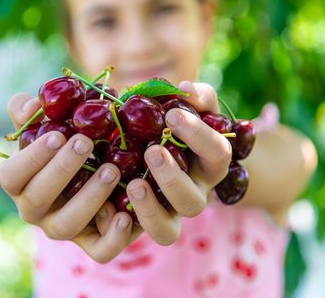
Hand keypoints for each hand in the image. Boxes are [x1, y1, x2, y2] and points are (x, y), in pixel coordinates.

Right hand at [0, 93, 141, 262]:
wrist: (98, 169)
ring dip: (88, 198)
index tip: (56, 135)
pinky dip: (113, 237)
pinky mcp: (92, 243)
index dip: (31, 158)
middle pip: (37, 199)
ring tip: (111, 169)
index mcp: (21, 183)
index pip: (10, 176)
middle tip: (85, 143)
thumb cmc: (66, 143)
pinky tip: (126, 214)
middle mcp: (35, 210)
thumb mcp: (50, 124)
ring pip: (67, 225)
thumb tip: (31, 105)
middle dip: (61, 170)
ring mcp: (62, 228)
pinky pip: (99, 252)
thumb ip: (33, 113)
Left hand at [123, 81, 231, 244]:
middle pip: (194, 202)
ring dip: (151, 209)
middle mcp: (192, 194)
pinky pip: (134, 236)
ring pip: (168, 231)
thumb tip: (185, 89)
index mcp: (209, 165)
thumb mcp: (186, 105)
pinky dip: (121, 227)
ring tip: (133, 184)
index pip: (218, 154)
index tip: (172, 114)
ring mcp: (165, 214)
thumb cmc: (171, 121)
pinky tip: (106, 204)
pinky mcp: (139, 224)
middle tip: (153, 151)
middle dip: (173, 178)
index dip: (199, 136)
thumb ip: (193, 95)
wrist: (144, 144)